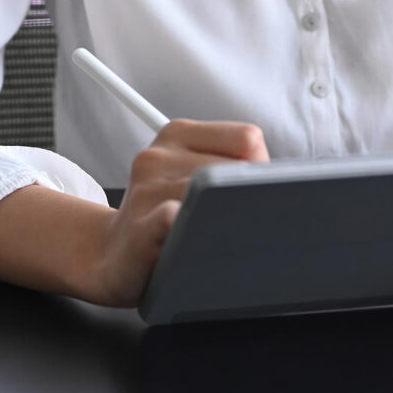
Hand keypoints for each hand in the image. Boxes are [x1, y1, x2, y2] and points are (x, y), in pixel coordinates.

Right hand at [86, 119, 268, 307]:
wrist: (113, 257)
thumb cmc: (163, 218)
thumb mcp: (189, 173)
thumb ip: (231, 164)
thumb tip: (279, 183)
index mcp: (177, 135)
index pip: (247, 139)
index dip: (262, 171)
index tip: (253, 194)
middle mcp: (157, 157)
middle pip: (233, 172)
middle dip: (247, 201)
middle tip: (233, 223)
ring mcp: (146, 193)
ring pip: (212, 199)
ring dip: (226, 224)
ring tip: (209, 238)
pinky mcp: (140, 230)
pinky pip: (171, 217)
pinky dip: (189, 224)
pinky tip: (195, 239)